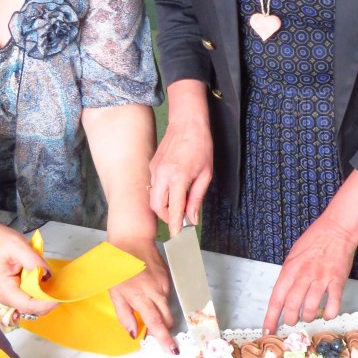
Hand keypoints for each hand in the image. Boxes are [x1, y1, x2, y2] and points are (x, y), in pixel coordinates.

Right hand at [0, 222, 55, 315]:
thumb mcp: (17, 245)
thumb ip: (33, 261)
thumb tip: (48, 275)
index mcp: (5, 290)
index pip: (29, 305)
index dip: (46, 304)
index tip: (61, 296)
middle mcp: (6, 298)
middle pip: (32, 308)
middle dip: (48, 301)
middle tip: (62, 287)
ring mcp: (9, 297)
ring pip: (32, 304)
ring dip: (45, 296)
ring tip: (55, 283)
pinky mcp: (13, 292)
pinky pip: (30, 297)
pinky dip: (40, 292)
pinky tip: (46, 281)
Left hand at [108, 234, 175, 351]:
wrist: (131, 241)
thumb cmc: (118, 268)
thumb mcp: (115, 293)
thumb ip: (124, 315)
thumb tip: (134, 334)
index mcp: (140, 296)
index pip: (156, 323)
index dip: (164, 338)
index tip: (172, 349)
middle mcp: (156, 291)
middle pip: (167, 318)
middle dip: (164, 329)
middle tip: (154, 333)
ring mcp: (164, 283)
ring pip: (167, 307)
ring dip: (160, 313)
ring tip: (146, 305)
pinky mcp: (168, 277)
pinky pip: (167, 295)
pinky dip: (160, 299)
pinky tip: (149, 291)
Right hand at [149, 118, 213, 234]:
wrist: (188, 123)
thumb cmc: (200, 145)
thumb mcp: (206, 174)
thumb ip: (197, 197)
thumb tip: (192, 217)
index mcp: (178, 177)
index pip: (173, 209)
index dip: (174, 225)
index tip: (176, 235)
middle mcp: (162, 174)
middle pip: (156, 206)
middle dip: (166, 216)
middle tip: (179, 218)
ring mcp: (154, 169)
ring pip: (153, 196)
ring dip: (163, 204)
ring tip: (177, 203)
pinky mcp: (152, 165)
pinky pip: (153, 184)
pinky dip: (161, 192)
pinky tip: (173, 188)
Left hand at [262, 214, 357, 333]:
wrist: (337, 229)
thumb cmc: (314, 240)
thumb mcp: (293, 255)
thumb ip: (288, 275)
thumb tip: (283, 295)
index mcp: (290, 269)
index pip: (276, 299)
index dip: (271, 318)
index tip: (268, 331)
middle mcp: (303, 275)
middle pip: (291, 306)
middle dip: (290, 320)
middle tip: (292, 321)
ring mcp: (321, 279)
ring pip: (310, 308)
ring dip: (307, 317)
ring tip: (308, 316)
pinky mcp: (337, 281)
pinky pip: (332, 305)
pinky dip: (328, 314)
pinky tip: (326, 313)